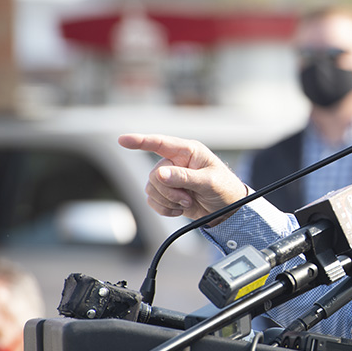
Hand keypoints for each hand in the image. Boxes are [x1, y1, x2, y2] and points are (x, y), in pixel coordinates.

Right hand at [117, 133, 248, 222]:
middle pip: (154, 175)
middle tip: (188, 197)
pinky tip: (180, 209)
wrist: (228, 210)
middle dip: (169, 190)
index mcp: (188, 151)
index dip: (140, 141)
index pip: (160, 143)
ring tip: (188, 202)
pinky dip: (165, 208)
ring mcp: (170, 178)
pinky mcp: (167, 193)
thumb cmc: (224, 189)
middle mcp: (176, 162)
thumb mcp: (209, 182)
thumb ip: (185, 177)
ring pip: (151, 189)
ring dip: (168, 200)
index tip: (122, 140)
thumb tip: (160, 174)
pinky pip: (152, 200)